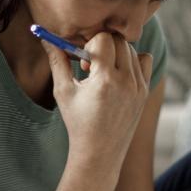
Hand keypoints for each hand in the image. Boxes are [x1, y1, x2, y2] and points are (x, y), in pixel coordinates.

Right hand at [41, 32, 152, 161]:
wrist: (100, 152)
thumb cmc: (77, 122)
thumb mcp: (63, 91)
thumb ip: (57, 60)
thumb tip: (46, 37)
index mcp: (105, 80)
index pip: (104, 38)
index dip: (90, 44)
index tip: (83, 62)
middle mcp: (126, 82)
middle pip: (119, 40)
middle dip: (103, 46)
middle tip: (90, 67)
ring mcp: (139, 87)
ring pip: (131, 49)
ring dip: (116, 53)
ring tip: (102, 74)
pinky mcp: (145, 92)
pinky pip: (144, 61)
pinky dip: (132, 61)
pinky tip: (118, 76)